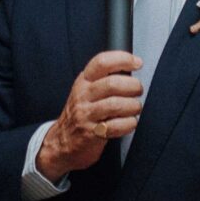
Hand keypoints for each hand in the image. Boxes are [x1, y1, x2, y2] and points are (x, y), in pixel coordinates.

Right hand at [37, 52, 144, 180]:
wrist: (61, 141)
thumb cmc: (80, 114)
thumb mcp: (86, 90)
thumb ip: (103, 79)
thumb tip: (130, 70)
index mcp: (84, 81)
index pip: (102, 62)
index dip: (123, 59)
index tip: (137, 62)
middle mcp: (84, 95)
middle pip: (112, 84)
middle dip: (133, 86)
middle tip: (138, 90)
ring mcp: (87, 114)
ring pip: (116, 105)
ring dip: (133, 106)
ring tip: (135, 108)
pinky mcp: (92, 133)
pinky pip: (116, 126)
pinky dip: (129, 124)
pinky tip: (129, 122)